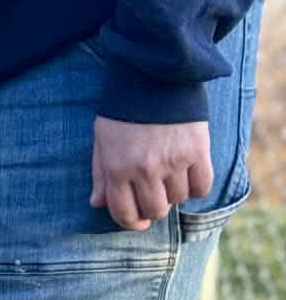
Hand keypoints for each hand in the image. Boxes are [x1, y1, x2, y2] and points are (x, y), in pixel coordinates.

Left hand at [91, 117, 211, 231]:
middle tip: (154, 197)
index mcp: (117, 169)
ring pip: (178, 199)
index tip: (137, 222)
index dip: (131, 223)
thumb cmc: (124, 109)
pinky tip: (189, 178)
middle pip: (155, 210)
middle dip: (153, 209)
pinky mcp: (197, 151)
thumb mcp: (102, 140)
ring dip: (174, 194)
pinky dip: (196, 188)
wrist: (154, 76)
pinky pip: (201, 187)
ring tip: (170, 179)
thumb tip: (97, 204)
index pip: (125, 213)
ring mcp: (172, 162)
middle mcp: (144, 170)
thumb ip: (100, 174)